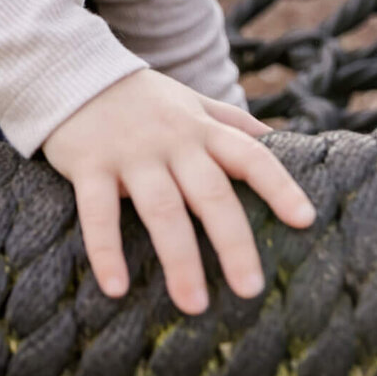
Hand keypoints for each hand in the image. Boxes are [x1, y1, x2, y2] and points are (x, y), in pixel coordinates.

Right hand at [41, 68, 314, 314]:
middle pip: (211, 193)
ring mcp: (130, 153)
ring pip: (161, 208)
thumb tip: (275, 139)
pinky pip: (98, 212)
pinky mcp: (89, 165)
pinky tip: (116, 288)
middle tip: (249, 289)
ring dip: (179, 259)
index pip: (250, 154)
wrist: (70, 70)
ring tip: (193, 305)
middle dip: (233, 242)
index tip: (305, 220)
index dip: (279, 185)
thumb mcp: (188, 100)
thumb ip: (229, 119)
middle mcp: (171, 141)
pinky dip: (106, 251)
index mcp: (200, 129)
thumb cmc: (140, 98)